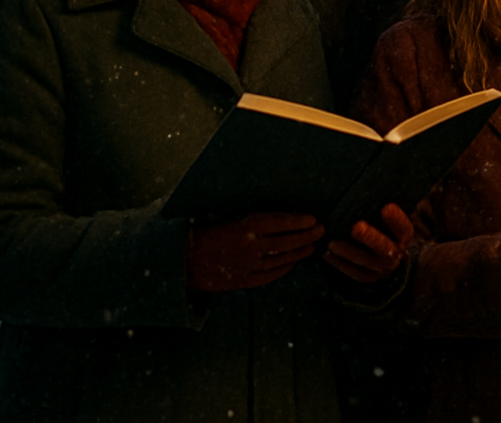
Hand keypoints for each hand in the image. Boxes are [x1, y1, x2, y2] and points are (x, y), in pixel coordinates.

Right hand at [187, 212, 322, 291]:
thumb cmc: (203, 234)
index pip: (278, 223)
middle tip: (320, 230)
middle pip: (284, 242)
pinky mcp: (241, 281)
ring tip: (312, 246)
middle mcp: (248, 247)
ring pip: (280, 259)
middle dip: (306, 236)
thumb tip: (281, 218)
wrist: (180, 261)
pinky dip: (282, 269)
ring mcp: (246, 266)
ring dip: (298, 252)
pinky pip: (268, 276)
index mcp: (243, 228)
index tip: (313, 219)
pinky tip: (292, 263)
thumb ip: (253, 222)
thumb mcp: (228, 221)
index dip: (297, 221)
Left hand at [323, 204, 414, 283]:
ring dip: (348, 252)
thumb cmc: (395, 231)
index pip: (404, 229)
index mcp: (405, 238)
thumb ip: (404, 204)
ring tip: (332, 243)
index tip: (386, 207)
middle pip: (384, 248)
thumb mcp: (402, 220)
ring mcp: (381, 269)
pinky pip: (353, 273)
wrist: (403, 262)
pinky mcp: (368, 277)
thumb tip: (409, 180)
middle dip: (370, 238)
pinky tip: (325, 254)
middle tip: (356, 227)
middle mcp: (396, 254)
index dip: (396, 219)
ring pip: (366, 262)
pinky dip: (339, 264)